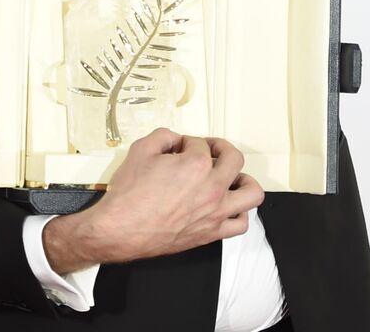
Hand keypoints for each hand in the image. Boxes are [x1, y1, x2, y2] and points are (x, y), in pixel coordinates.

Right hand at [41, 130, 263, 271]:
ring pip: (251, 192)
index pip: (200, 144)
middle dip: (221, 149)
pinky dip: (239, 213)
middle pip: (234, 159)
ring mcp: (215, 212)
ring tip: (230, 178)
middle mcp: (212, 187)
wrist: (118, 230)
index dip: (187, 143)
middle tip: (208, 152)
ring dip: (243, 181)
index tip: (178, 148)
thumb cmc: (128, 193)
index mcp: (197, 164)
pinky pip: (240, 224)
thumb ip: (163, 136)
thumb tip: (176, 139)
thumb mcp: (140, 150)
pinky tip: (227, 207)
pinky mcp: (210, 233)